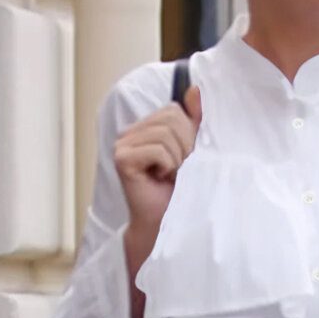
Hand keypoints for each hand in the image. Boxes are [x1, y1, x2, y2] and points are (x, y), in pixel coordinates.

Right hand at [116, 86, 201, 317]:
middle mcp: (131, 133)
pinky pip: (159, 148)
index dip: (190, 136)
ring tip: (170, 177)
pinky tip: (160, 180)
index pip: (176, 110)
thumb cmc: (180, 194)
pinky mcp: (122, 158)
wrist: (165, 227)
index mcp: (146, 128)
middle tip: (178, 172)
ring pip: (167, 133)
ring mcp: (123, 143)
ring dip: (178, 159)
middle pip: (172, 117)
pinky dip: (168, 165)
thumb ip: (195, 123)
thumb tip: (197, 90)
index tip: (185, 163)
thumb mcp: (194, 153)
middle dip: (185, 147)